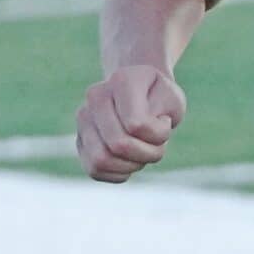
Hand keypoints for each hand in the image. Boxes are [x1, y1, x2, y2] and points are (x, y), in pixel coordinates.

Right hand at [76, 66, 185, 181]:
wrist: (143, 97)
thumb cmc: (160, 100)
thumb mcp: (173, 101)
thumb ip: (162, 112)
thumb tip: (134, 129)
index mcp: (121, 81)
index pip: (137, 125)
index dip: (160, 133)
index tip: (165, 121)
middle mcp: (95, 97)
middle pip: (119, 145)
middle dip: (148, 153)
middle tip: (157, 143)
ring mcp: (83, 119)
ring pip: (102, 160)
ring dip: (131, 165)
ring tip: (142, 151)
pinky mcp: (80, 142)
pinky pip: (95, 170)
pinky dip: (118, 172)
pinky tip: (129, 160)